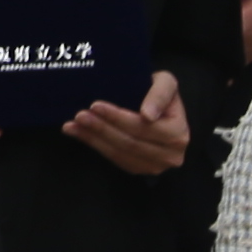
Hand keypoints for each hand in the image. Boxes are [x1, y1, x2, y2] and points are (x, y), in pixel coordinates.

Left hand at [60, 71, 191, 179]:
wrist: (159, 108)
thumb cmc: (160, 93)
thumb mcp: (166, 82)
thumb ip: (160, 94)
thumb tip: (147, 115)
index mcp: (178, 134)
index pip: (143, 127)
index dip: (118, 117)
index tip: (95, 105)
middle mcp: (170, 156)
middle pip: (129, 142)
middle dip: (101, 128)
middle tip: (79, 115)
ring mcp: (155, 166)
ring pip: (119, 153)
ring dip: (93, 139)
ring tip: (73, 125)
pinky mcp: (139, 169)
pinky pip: (114, 159)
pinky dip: (94, 145)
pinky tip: (78, 134)